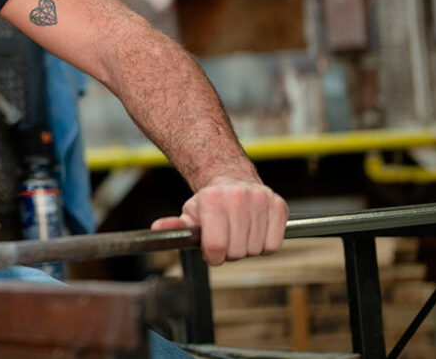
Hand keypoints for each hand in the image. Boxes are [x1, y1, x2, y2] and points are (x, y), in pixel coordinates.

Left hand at [151, 176, 287, 265]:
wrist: (231, 178)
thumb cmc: (209, 202)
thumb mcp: (189, 213)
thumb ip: (175, 226)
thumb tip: (157, 228)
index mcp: (211, 200)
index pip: (216, 247)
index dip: (213, 256)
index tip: (211, 251)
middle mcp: (237, 197)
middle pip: (237, 251)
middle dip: (229, 252)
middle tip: (225, 239)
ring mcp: (260, 200)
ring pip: (256, 250)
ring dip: (247, 249)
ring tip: (239, 233)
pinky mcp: (278, 205)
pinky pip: (274, 244)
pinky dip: (265, 244)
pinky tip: (254, 231)